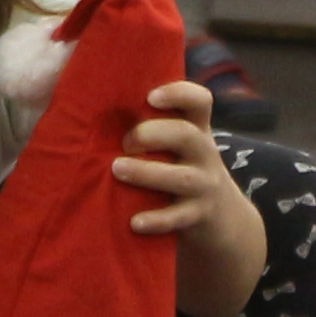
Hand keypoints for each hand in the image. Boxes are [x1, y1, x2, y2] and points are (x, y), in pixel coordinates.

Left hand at [112, 86, 263, 264]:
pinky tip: (134, 222)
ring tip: (117, 169)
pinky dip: (156, 220)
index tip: (150, 97)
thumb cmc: (183, 169)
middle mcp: (204, 154)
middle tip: (125, 142)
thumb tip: (92, 107)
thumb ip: (154, 126)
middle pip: (186, 135)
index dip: (178, 94)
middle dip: (152, 134)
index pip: (199, 101)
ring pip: (181, 177)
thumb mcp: (179, 145)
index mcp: (197, 129)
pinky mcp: (198, 216)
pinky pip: (178, 217)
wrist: (223, 218)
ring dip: (147, 172)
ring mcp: (204, 186)